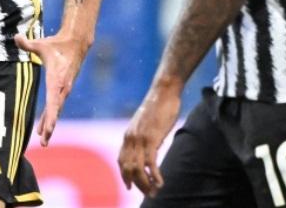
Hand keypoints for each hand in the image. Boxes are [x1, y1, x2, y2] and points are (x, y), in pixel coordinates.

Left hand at [14, 33, 88, 145]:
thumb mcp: (41, 44)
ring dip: (49, 125)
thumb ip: (27, 44)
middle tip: (44, 142)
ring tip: (43, 141)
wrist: (75, 44)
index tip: (48, 128)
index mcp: (57, 80)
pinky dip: (50, 118)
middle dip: (49, 127)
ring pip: (56, 112)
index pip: (53, 101)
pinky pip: (56, 107)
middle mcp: (62, 88)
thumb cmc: (56, 45)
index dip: (50, 115)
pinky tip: (43, 128)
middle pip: (55, 111)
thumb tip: (15, 37)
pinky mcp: (63, 90)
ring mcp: (64, 90)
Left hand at [118, 81, 181, 196]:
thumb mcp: (146, 123)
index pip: (121, 160)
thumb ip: (144, 135)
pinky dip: (154, 176)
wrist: (163, 91)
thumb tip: (149, 146)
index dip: (124, 175)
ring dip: (145, 184)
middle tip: (147, 193)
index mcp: (128, 134)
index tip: (130, 186)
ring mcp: (140, 139)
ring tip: (154, 191)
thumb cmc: (158, 105)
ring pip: (138, 169)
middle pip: (128, 168)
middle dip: (136, 184)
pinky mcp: (152, 139)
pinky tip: (160, 182)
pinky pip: (150, 163)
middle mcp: (131, 138)